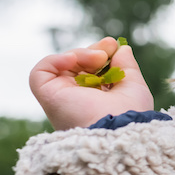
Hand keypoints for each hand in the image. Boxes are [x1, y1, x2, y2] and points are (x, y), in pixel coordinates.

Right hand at [30, 37, 155, 129]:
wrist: (118, 130)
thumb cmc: (130, 113)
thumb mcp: (134, 86)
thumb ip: (126, 66)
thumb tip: (122, 48)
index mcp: (95, 99)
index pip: (90, 71)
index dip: (100, 53)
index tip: (114, 44)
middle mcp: (76, 100)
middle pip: (75, 66)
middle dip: (92, 50)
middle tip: (108, 45)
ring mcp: (61, 98)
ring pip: (61, 65)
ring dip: (80, 54)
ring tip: (98, 58)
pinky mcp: (47, 97)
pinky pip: (40, 72)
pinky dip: (55, 59)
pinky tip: (74, 59)